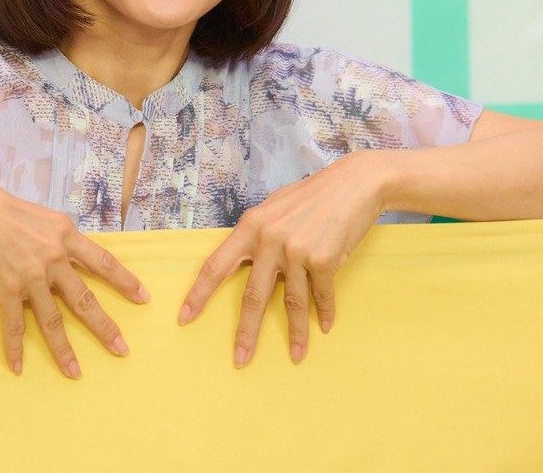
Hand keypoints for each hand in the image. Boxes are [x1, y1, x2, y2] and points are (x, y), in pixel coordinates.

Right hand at [0, 169, 148, 378]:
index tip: (143, 298)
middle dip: (105, 327)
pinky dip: (15, 348)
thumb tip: (77, 257)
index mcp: (67, 236)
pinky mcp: (5, 289)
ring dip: (64, 350)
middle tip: (122, 350)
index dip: (125, 282)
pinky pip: (14, 325)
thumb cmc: (5, 209)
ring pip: (52, 321)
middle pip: (85, 299)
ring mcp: (30, 276)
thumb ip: (63, 239)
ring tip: (75, 372)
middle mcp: (53, 258)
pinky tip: (17, 367)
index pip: (104, 262)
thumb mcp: (46, 218)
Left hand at [178, 151, 386, 366]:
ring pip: (292, 302)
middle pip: (252, 296)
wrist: (356, 183)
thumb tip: (246, 261)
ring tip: (296, 355)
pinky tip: (324, 326)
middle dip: (246, 332)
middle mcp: (270, 240)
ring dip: (296, 333)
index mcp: (250, 226)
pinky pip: (321, 295)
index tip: (185, 318)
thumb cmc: (313, 195)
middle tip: (240, 359)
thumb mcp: (274, 208)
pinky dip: (324, 313)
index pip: (216, 266)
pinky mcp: (325, 260)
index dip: (199, 294)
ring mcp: (297, 252)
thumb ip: (258, 234)